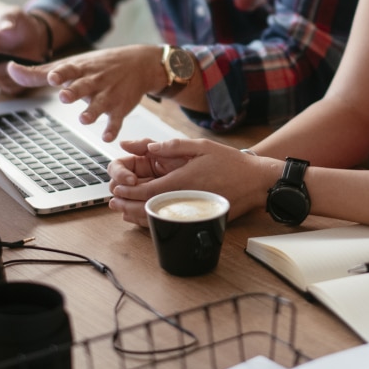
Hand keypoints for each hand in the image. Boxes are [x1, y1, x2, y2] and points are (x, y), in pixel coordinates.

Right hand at [0, 9, 50, 94]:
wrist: (37, 36)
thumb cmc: (20, 24)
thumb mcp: (15, 16)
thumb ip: (8, 19)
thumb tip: (3, 28)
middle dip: (0, 68)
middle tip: (15, 60)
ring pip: (0, 81)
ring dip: (13, 73)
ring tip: (26, 59)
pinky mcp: (8, 83)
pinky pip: (12, 87)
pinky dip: (22, 80)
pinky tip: (29, 68)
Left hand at [7, 44, 164, 141]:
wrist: (139, 64)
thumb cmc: (98, 65)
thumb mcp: (71, 65)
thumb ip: (38, 73)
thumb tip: (10, 69)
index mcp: (80, 69)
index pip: (68, 70)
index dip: (60, 74)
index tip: (53, 77)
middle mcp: (94, 81)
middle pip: (83, 86)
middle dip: (74, 91)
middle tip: (65, 96)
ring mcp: (108, 95)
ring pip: (100, 105)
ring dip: (92, 112)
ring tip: (84, 119)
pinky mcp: (120, 108)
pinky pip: (117, 120)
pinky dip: (113, 129)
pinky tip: (107, 136)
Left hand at [108, 138, 273, 225]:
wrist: (255, 181)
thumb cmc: (230, 163)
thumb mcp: (201, 146)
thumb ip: (173, 146)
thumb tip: (148, 147)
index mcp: (183, 181)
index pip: (148, 190)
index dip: (129, 190)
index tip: (118, 187)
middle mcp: (184, 199)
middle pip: (148, 208)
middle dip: (128, 205)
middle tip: (113, 201)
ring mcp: (191, 211)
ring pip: (158, 219)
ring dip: (137, 216)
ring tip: (122, 211)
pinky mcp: (197, 217)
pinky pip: (171, 223)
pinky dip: (154, 222)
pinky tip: (146, 217)